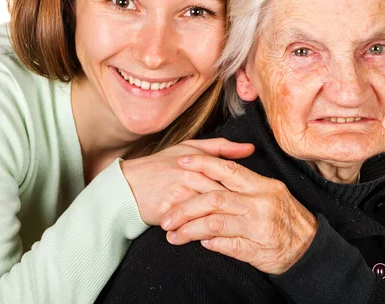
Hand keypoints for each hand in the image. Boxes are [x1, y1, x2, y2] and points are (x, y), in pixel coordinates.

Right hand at [121, 138, 253, 224]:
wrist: (129, 184)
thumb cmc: (162, 164)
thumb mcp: (190, 148)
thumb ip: (222, 147)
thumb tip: (250, 148)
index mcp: (199, 159)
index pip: (229, 174)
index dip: (245, 189)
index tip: (255, 200)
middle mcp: (191, 174)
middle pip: (222, 195)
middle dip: (237, 210)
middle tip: (251, 222)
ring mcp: (179, 192)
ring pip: (208, 209)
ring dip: (221, 222)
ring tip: (235, 232)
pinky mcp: (169, 209)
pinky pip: (191, 222)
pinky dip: (202, 231)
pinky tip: (213, 237)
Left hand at [161, 154, 317, 274]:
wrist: (310, 248)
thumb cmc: (285, 217)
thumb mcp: (270, 192)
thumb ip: (244, 185)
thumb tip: (212, 178)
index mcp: (262, 186)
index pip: (228, 169)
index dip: (203, 164)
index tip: (181, 162)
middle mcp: (260, 203)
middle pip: (214, 198)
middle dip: (185, 207)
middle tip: (166, 217)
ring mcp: (258, 227)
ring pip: (215, 223)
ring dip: (190, 229)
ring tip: (173, 235)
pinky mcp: (257, 250)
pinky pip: (227, 246)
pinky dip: (211, 244)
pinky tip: (200, 243)